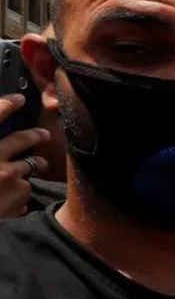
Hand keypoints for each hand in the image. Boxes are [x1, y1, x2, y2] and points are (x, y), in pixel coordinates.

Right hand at [0, 94, 48, 217]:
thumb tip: (6, 150)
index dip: (5, 105)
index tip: (18, 98)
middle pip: (21, 140)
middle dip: (34, 135)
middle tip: (44, 134)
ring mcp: (10, 180)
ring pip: (29, 167)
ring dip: (35, 165)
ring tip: (39, 164)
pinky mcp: (18, 199)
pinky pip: (24, 193)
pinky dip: (20, 195)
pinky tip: (13, 199)